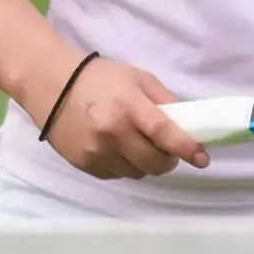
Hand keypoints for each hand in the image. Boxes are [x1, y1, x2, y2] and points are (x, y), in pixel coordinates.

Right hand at [39, 56, 210, 178]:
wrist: (50, 85)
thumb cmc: (99, 78)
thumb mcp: (137, 78)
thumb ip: (164, 101)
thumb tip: (188, 125)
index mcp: (128, 107)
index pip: (164, 134)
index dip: (187, 148)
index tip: (203, 159)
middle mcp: (113, 133)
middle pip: (154, 163)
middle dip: (167, 159)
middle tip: (165, 148)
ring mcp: (97, 152)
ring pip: (137, 173)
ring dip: (144, 163)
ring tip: (135, 143)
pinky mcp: (85, 164)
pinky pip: (117, 175)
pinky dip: (123, 165)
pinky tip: (114, 147)